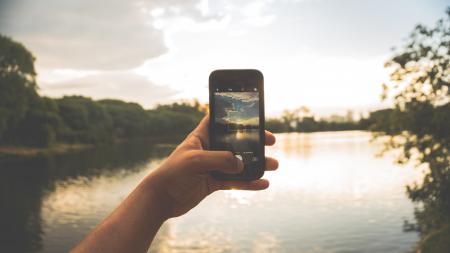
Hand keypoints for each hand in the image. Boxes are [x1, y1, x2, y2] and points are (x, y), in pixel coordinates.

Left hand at [144, 116, 277, 217]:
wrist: (161, 199)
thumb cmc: (173, 173)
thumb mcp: (196, 162)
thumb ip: (220, 160)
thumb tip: (243, 164)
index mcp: (201, 136)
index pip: (219, 119)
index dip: (234, 114)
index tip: (252, 112)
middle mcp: (208, 149)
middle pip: (235, 141)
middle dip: (254, 140)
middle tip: (271, 140)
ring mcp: (212, 166)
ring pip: (239, 163)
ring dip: (256, 163)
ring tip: (273, 164)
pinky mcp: (213, 183)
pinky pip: (235, 182)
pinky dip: (249, 183)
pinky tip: (263, 184)